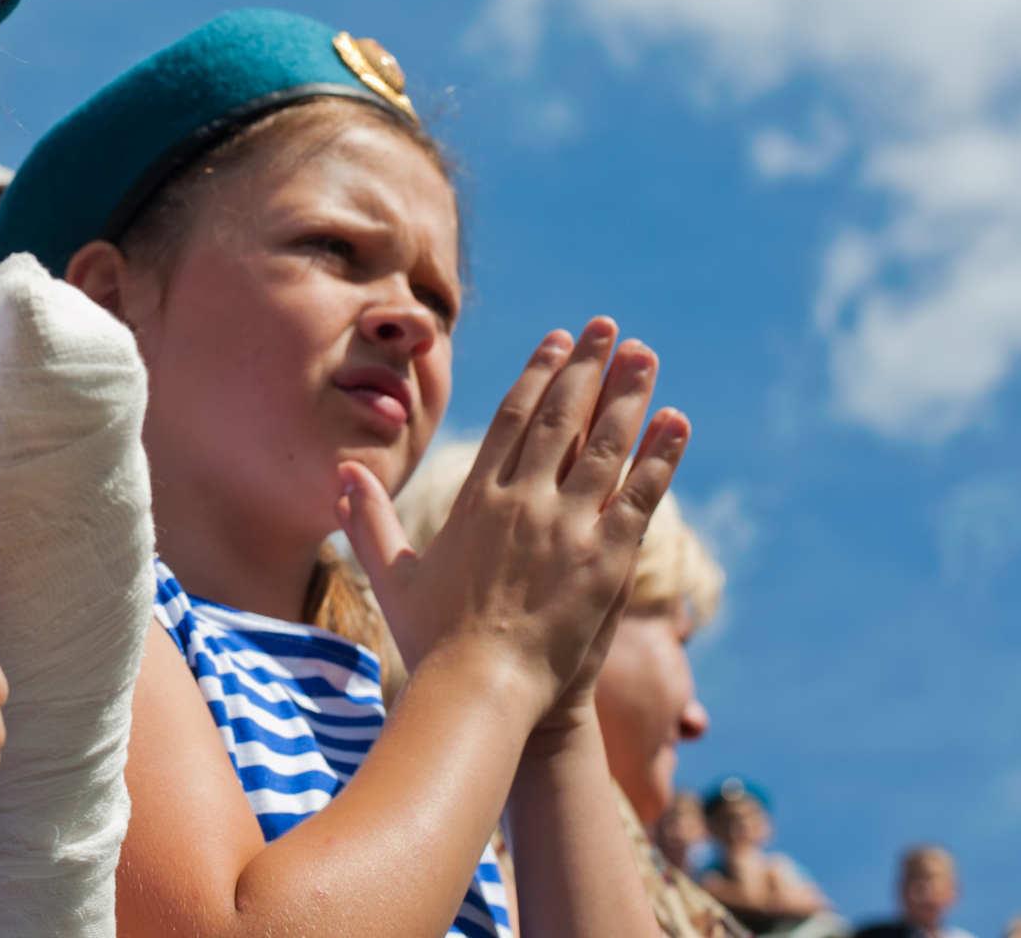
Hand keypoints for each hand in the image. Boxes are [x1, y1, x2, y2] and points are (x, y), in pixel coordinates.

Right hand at [338, 318, 689, 725]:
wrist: (480, 693)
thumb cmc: (431, 642)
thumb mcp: (392, 575)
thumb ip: (368, 519)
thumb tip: (343, 472)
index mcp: (476, 500)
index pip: (512, 419)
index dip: (538, 374)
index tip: (558, 342)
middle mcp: (522, 502)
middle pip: (560, 417)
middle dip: (586, 366)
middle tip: (607, 328)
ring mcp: (566, 528)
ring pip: (604, 445)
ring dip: (628, 394)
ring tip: (645, 354)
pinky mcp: (607, 560)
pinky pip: (639, 495)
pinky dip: (661, 456)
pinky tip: (677, 421)